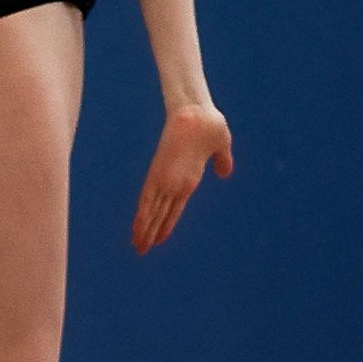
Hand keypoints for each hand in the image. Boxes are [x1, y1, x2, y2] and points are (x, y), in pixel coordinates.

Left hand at [132, 103, 232, 252]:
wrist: (198, 112)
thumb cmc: (210, 124)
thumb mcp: (220, 145)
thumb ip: (222, 160)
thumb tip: (225, 173)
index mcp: (187, 178)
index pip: (174, 207)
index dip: (166, 223)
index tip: (159, 237)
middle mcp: (173, 181)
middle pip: (160, 213)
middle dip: (150, 232)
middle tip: (140, 249)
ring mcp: (165, 178)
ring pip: (151, 210)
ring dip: (144, 229)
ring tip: (137, 247)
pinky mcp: (158, 173)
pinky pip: (148, 199)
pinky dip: (142, 215)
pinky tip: (137, 229)